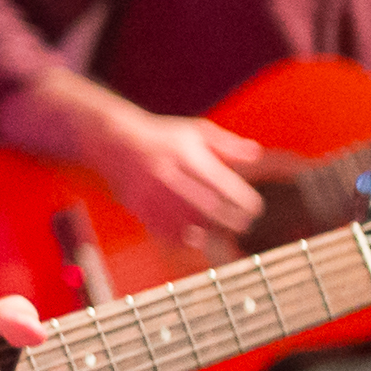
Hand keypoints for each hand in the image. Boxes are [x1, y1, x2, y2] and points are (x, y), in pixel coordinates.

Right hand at [87, 103, 265, 250]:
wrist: (115, 142)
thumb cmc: (163, 137)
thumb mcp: (196, 131)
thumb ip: (227, 144)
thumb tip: (255, 155)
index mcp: (186, 155)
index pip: (222, 183)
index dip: (242, 200)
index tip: (255, 208)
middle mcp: (169, 175)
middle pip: (208, 208)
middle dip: (231, 221)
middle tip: (244, 226)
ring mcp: (151, 194)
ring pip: (187, 224)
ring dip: (208, 231)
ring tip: (219, 231)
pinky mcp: (139, 208)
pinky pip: (164, 232)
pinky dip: (182, 238)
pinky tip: (195, 237)